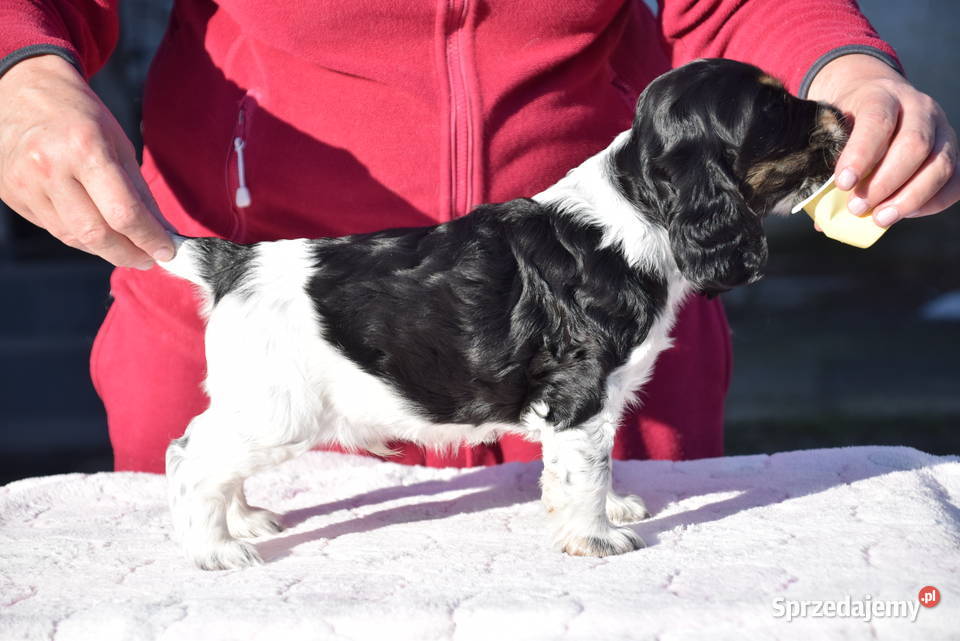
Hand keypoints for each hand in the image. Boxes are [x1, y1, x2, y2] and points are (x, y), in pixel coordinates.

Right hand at [0, 55, 173, 267]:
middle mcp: (51, 167)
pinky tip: (98, 234)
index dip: (149, 238)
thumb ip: (140, 192)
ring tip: (128, 248)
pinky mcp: (14, 195)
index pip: (123, 212)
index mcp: (85, 148)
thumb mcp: (119, 144)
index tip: (167, 251)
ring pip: (74, 238)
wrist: (23, 92)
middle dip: (129, 254)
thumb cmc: (79, 115)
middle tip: (149, 258)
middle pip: (96, 234)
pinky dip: (82, 238)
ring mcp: (27, 183)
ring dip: (107, 250)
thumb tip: (162, 231)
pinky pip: (55, 230)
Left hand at [807, 54, 957, 227]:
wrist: (874, 95)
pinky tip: (905, 213)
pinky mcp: (952, 150)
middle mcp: (918, 107)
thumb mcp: (831, 129)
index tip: (844, 184)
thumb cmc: (847, 120)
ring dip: (909, 198)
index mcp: (881, 95)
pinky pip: (955, 180)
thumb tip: (824, 217)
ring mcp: (941, 128)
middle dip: (885, 184)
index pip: (877, 121)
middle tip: (857, 208)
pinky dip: (933, 202)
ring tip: (880, 218)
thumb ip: (826, 164)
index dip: (861, 155)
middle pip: (914, 145)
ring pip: (939, 165)